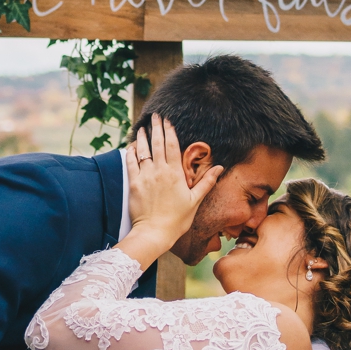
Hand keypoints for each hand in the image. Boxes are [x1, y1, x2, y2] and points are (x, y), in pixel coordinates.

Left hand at [121, 115, 200, 259]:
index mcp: (175, 173)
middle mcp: (159, 171)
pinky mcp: (134, 184)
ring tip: (143, 127)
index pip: (172, 146)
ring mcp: (145, 176)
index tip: (168, 120)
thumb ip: (206, 182)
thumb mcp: (195, 201)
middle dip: (156, 127)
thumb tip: (219, 167)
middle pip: (157, 143)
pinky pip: (131, 163)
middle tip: (155, 115)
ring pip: (143, 150)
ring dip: (143, 137)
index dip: (170, 131)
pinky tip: (132, 145)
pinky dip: (131, 152)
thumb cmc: (176, 220)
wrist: (153, 233)